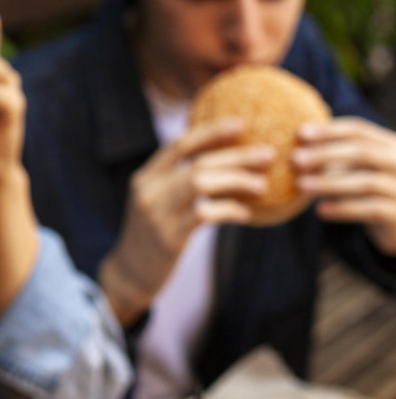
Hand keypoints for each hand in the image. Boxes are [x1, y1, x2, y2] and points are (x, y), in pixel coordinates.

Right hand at [100, 119, 270, 323]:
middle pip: (197, 162)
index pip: (179, 145)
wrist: (129, 274)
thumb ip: (177, 184)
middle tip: (268, 153)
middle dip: (237, 156)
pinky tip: (246, 213)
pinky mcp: (168, 236)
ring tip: (262, 184)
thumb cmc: (153, 237)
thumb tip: (225, 166)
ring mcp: (156, 212)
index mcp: (145, 177)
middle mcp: (148, 189)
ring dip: (237, 180)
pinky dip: (230, 209)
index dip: (210, 132)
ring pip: (201, 182)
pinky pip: (205, 214)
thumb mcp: (157, 204)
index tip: (241, 123)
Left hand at [296, 117, 395, 254]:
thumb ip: (337, 156)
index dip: (329, 131)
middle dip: (326, 154)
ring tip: (300, 186)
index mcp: (391, 145)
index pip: (360, 131)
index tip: (300, 133)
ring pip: (367, 182)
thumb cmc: (371, 191)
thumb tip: (297, 146)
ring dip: (329, 183)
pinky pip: (371, 209)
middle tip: (295, 159)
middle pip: (363, 153)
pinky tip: (320, 211)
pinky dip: (343, 208)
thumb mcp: (358, 169)